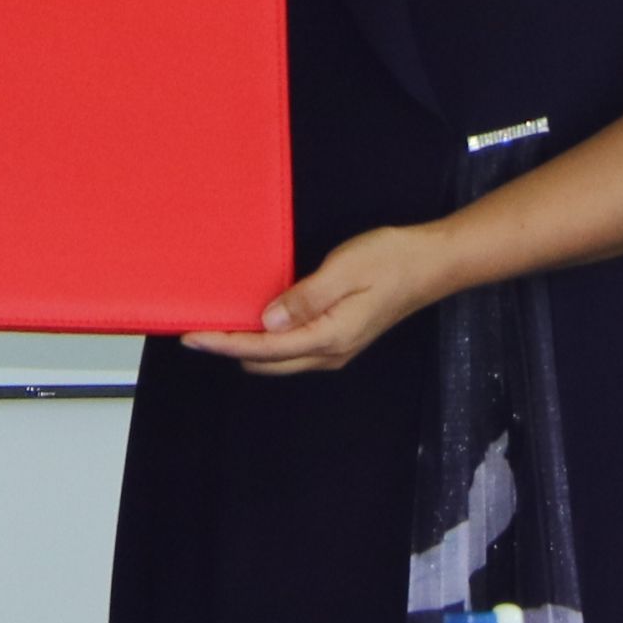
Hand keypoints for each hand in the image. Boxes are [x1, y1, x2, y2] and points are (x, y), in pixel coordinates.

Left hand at [182, 221, 459, 375]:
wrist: (431, 265)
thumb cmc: (390, 260)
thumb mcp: (345, 270)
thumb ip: (305, 298)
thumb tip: (267, 321)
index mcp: (329, 338)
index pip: (263, 348)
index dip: (224, 343)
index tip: (192, 336)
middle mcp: (329, 353)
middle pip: (266, 362)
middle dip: (230, 349)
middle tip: (198, 325)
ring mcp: (335, 350)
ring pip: (278, 360)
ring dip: (248, 346)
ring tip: (220, 323)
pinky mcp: (339, 340)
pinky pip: (292, 350)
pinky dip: (267, 341)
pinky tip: (257, 320)